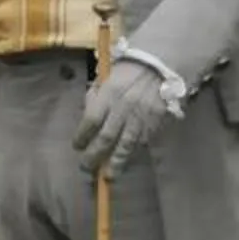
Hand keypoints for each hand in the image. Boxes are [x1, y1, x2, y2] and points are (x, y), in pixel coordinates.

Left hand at [73, 61, 174, 178]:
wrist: (161, 63)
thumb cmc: (130, 68)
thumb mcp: (108, 75)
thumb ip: (96, 95)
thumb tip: (87, 113)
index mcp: (109, 93)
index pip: (91, 120)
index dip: (82, 136)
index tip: (77, 146)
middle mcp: (124, 107)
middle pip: (106, 137)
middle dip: (94, 155)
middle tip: (86, 167)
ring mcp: (141, 117)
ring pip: (126, 145)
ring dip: (116, 162)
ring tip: (109, 175)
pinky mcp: (155, 122)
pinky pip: (142, 141)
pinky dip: (134, 151)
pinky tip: (127, 158)